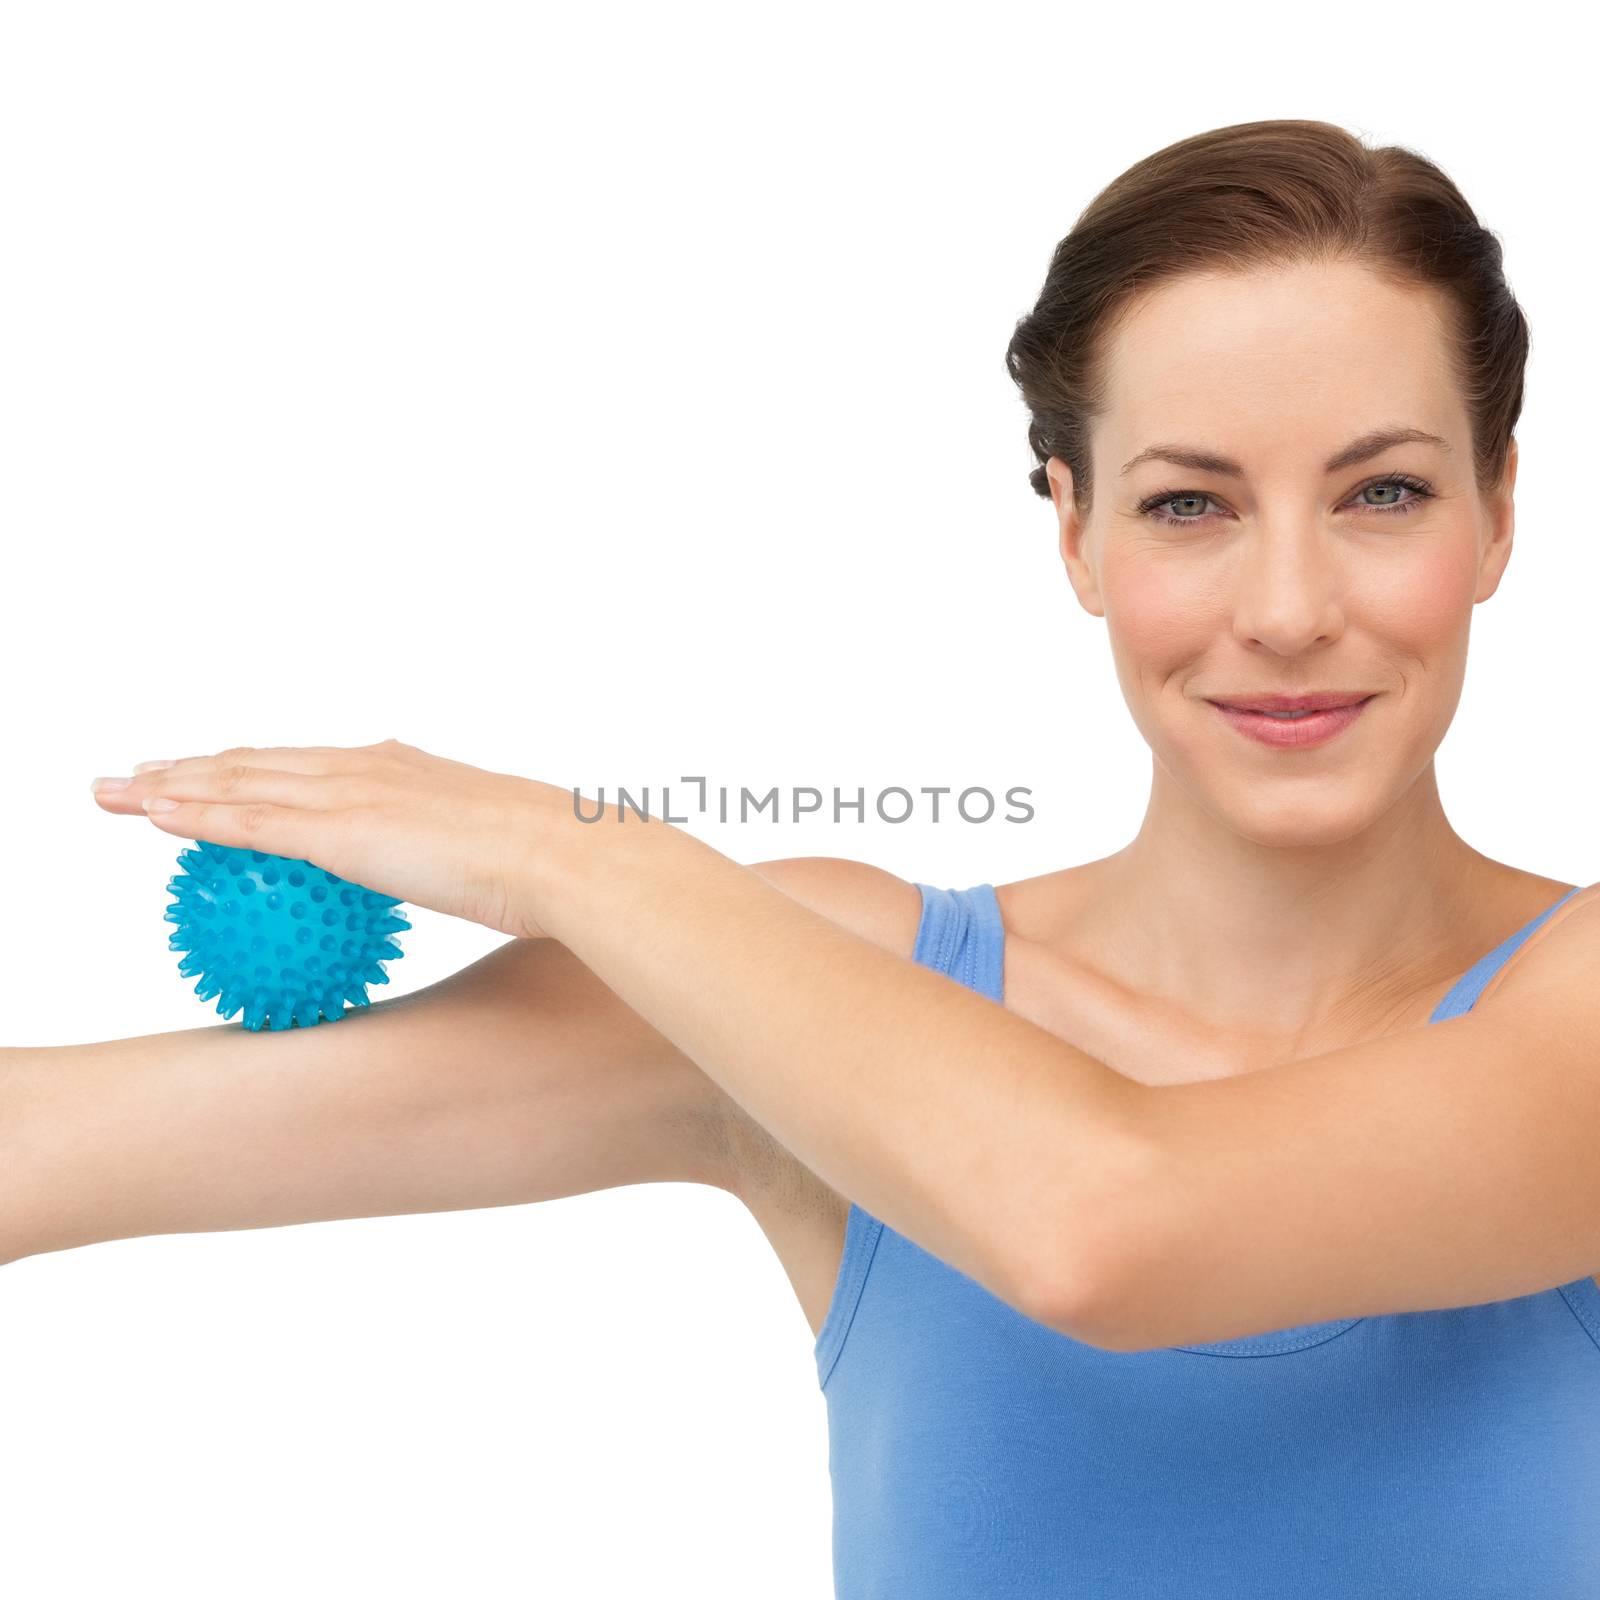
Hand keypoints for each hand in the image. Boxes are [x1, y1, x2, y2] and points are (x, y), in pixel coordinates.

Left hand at [91, 738, 554, 939]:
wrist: (561, 856)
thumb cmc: (545, 867)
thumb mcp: (493, 857)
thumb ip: (458, 860)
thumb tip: (462, 885)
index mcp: (401, 768)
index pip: (306, 764)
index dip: (252, 765)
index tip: (214, 771)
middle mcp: (367, 766)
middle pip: (257, 761)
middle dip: (191, 764)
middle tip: (137, 773)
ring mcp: (350, 793)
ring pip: (238, 781)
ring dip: (170, 783)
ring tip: (117, 788)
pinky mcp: (340, 830)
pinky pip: (250, 821)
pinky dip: (198, 815)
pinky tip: (153, 816)